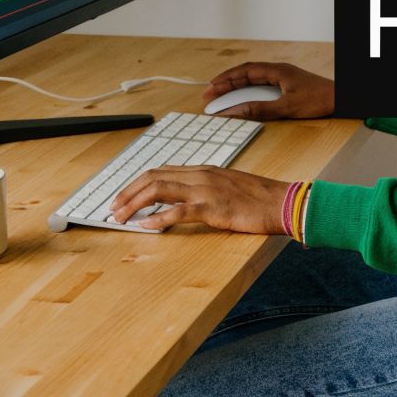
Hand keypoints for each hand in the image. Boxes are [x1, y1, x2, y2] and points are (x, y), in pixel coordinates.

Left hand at [110, 165, 290, 232]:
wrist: (283, 202)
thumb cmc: (260, 198)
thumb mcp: (229, 187)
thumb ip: (207, 189)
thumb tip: (185, 201)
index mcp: (204, 170)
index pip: (161, 170)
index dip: (137, 183)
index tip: (123, 196)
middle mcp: (201, 175)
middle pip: (153, 177)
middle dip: (128, 192)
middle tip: (113, 208)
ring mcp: (206, 190)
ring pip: (158, 190)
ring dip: (134, 204)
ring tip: (120, 217)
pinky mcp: (212, 207)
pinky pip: (177, 211)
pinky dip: (157, 219)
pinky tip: (145, 226)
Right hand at [202, 61, 335, 119]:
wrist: (341, 99)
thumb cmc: (318, 100)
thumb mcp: (286, 107)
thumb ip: (260, 109)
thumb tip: (235, 112)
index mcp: (277, 70)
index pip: (245, 71)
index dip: (226, 79)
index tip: (211, 88)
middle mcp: (278, 71)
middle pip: (246, 75)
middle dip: (226, 84)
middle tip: (209, 96)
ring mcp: (283, 78)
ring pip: (253, 81)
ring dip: (237, 88)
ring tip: (220, 98)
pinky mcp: (287, 87)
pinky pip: (262, 87)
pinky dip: (249, 92)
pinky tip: (242, 100)